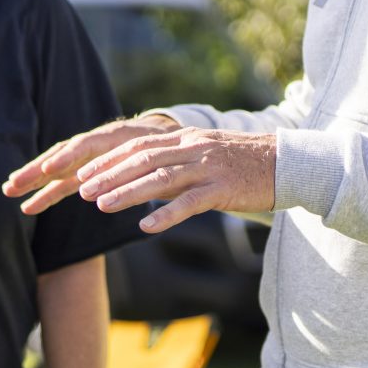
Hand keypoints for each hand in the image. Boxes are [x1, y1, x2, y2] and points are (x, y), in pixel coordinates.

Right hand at [3, 113, 181, 215]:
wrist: (162, 139)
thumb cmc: (164, 147)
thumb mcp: (160, 153)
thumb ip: (147, 162)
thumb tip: (142, 173)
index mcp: (113, 137)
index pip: (85, 146)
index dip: (68, 158)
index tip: (50, 170)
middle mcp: (93, 146)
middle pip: (60, 156)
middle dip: (35, 170)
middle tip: (12, 183)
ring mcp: (86, 160)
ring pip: (55, 169)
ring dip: (32, 179)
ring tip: (9, 191)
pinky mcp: (84, 173)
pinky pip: (61, 183)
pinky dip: (46, 193)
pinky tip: (28, 206)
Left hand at [69, 126, 276, 235]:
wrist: (285, 163)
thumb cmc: (241, 164)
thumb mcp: (203, 157)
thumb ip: (174, 166)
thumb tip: (140, 181)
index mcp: (185, 140)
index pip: (138, 147)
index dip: (108, 161)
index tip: (82, 174)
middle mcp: (193, 149)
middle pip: (143, 160)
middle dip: (109, 175)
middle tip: (81, 190)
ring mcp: (208, 168)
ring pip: (161, 179)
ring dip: (128, 192)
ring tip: (102, 206)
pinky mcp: (223, 189)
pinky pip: (191, 203)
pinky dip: (167, 215)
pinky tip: (146, 227)